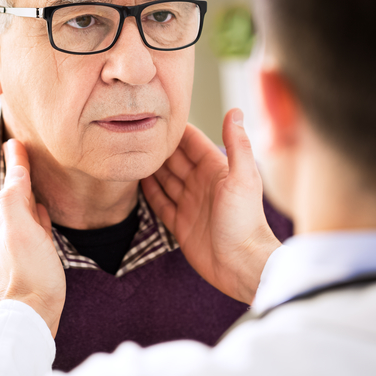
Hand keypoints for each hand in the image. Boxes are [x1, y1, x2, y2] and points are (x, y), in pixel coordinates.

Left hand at [0, 139, 65, 337]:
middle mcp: (11, 229)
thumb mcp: (20, 229)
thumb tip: (15, 166)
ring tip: (34, 174)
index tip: (16, 139)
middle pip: (16, 192)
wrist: (32, 313)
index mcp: (7, 219)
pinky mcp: (36, 256)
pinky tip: (44, 210)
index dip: (16, 160)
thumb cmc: (29, 271)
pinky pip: (37, 225)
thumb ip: (15, 197)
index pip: (12, 181)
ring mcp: (23, 243)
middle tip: (24, 149)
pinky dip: (39, 211)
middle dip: (20, 171)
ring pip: (26, 207)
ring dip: (29, 189)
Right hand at [142, 109, 280, 303]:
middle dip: (158, 147)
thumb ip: (238, 144)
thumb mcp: (243, 178)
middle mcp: (201, 184)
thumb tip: (235, 110)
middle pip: (175, 160)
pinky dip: (149, 193)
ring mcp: (190, 204)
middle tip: (135, 133)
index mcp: (216, 170)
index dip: (176, 130)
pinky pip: (161, 204)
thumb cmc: (246, 221)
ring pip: (165, 180)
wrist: (242, 265)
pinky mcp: (181, 225)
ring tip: (129, 153)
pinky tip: (136, 181)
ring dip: (150, 168)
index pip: (192, 143)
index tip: (156, 114)